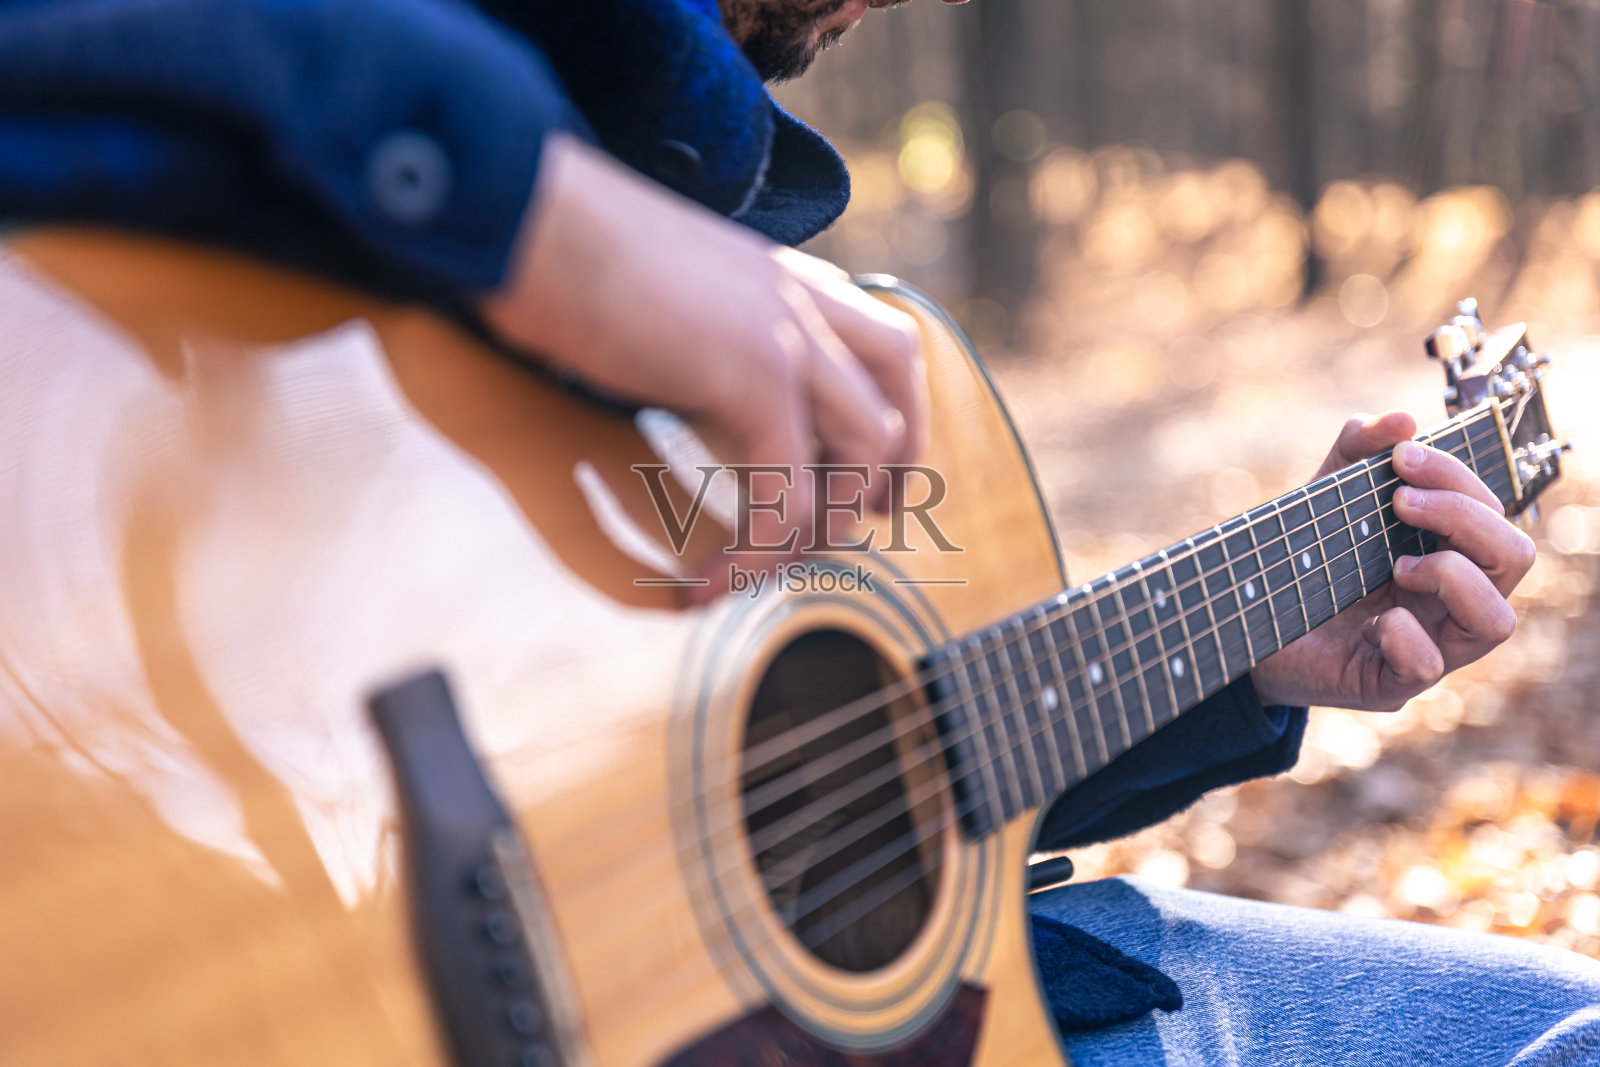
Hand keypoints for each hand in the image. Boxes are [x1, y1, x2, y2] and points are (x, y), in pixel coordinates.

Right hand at [479, 133, 927, 587]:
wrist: (527, 219)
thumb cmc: (565, 257)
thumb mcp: (666, 300)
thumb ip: (708, 343)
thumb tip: (700, 395)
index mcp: (790, 279)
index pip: (890, 353)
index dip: (899, 428)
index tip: (874, 491)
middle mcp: (806, 302)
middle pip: (894, 407)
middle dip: (882, 486)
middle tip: (841, 541)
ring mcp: (790, 335)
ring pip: (859, 459)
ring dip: (815, 531)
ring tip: (752, 566)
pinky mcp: (757, 375)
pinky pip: (786, 496)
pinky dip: (755, 553)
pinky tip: (707, 581)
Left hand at [1250, 411, 1535, 710]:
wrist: (1239, 619)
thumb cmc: (1298, 560)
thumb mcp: (1324, 496)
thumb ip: (1356, 453)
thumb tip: (1400, 419)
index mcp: (1448, 555)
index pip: (1494, 515)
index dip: (1459, 479)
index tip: (1401, 455)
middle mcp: (1450, 603)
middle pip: (1514, 558)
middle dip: (1465, 517)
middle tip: (1400, 500)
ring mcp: (1427, 647)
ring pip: (1496, 620)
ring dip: (1453, 576)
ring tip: (1398, 563)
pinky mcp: (1387, 684)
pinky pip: (1428, 667)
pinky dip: (1406, 635)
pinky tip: (1372, 619)